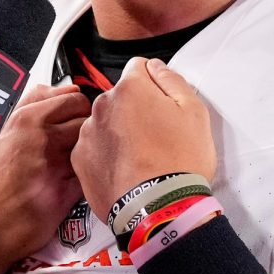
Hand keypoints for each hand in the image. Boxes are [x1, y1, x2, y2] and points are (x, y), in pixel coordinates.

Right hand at [0, 84, 90, 273]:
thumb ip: (25, 114)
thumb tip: (54, 95)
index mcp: (21, 119)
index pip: (70, 95)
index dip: (77, 107)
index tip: (75, 116)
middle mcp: (38, 136)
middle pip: (85, 115)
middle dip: (87, 126)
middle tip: (78, 142)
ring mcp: (52, 163)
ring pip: (91, 142)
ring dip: (90, 150)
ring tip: (77, 163)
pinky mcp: (63, 192)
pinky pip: (90, 173)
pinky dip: (88, 177)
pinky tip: (74, 184)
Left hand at [71, 58, 219, 215]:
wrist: (157, 206)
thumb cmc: (180, 159)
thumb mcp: (194, 111)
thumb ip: (172, 79)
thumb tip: (155, 66)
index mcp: (130, 88)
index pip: (138, 68)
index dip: (154, 85)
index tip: (163, 105)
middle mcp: (102, 105)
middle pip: (119, 97)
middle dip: (134, 109)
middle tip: (155, 136)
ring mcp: (87, 133)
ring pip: (105, 122)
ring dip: (118, 131)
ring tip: (140, 156)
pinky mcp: (80, 159)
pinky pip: (93, 147)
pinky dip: (106, 153)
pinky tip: (125, 168)